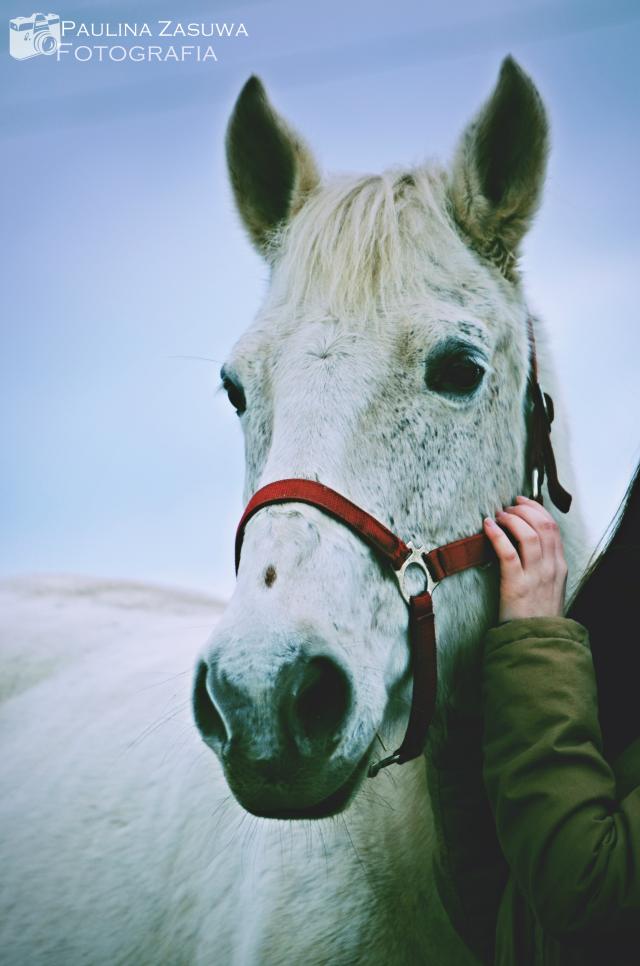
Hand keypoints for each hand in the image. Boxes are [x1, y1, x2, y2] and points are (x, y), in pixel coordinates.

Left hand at [483, 496, 567, 622]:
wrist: (536, 641)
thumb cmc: (537, 613)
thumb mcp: (549, 585)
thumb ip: (543, 563)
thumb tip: (527, 538)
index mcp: (559, 565)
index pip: (553, 527)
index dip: (536, 509)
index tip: (522, 501)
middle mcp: (551, 567)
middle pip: (543, 525)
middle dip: (524, 509)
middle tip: (507, 508)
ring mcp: (535, 576)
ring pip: (528, 534)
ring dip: (511, 519)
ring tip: (498, 516)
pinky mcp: (517, 585)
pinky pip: (508, 552)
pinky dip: (497, 535)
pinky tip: (487, 526)